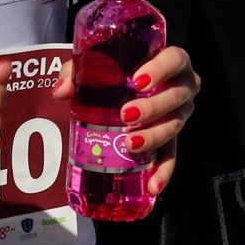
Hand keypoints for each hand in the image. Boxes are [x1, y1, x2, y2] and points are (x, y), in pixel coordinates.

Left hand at [53, 45, 199, 195]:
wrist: (138, 79)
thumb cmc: (123, 67)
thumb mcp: (102, 63)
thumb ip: (80, 72)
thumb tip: (61, 91)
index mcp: (172, 61)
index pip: (174, 60)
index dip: (160, 69)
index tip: (137, 81)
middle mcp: (183, 86)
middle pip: (175, 97)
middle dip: (153, 107)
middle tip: (126, 115)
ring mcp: (181, 113)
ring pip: (174, 125)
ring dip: (154, 136)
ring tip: (129, 144)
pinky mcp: (173, 137)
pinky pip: (172, 155)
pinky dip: (164, 171)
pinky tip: (153, 185)